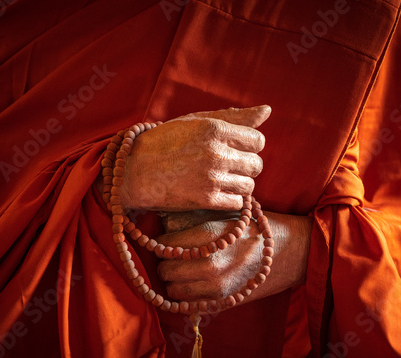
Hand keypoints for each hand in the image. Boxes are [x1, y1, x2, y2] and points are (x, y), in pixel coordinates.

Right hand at [120, 106, 269, 210]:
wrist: (133, 171)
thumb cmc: (164, 141)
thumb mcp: (196, 121)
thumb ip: (233, 117)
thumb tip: (267, 111)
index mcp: (215, 129)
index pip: (258, 140)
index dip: (249, 146)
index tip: (235, 149)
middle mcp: (217, 152)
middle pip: (257, 164)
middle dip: (246, 166)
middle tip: (227, 166)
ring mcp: (212, 178)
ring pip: (249, 185)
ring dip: (240, 184)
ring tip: (222, 180)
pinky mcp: (206, 200)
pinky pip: (237, 202)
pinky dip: (231, 199)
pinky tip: (217, 192)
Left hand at [156, 211, 312, 307]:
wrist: (287, 250)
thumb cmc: (253, 229)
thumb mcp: (223, 217)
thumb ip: (193, 223)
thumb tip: (163, 226)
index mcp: (207, 237)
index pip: (164, 245)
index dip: (162, 243)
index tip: (167, 242)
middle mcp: (208, 264)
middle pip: (164, 270)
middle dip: (165, 263)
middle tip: (173, 258)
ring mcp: (216, 287)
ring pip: (173, 291)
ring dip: (174, 281)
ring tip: (184, 271)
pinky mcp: (223, 302)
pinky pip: (189, 305)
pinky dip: (187, 296)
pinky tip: (195, 285)